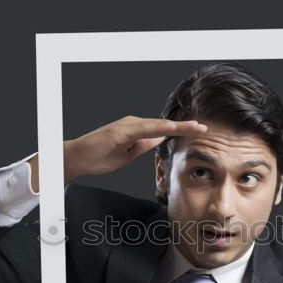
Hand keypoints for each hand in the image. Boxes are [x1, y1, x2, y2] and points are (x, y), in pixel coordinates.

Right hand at [63, 116, 206, 180]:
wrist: (77, 159)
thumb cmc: (99, 157)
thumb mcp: (128, 154)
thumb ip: (143, 145)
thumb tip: (159, 139)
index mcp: (136, 130)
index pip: (163, 130)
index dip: (181, 131)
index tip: (199, 132)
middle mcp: (133, 124)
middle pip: (164, 125)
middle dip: (185, 127)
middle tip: (205, 128)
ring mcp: (126, 126)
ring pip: (156, 125)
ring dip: (177, 126)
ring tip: (195, 127)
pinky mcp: (119, 131)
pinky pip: (142, 129)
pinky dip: (158, 128)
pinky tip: (171, 128)